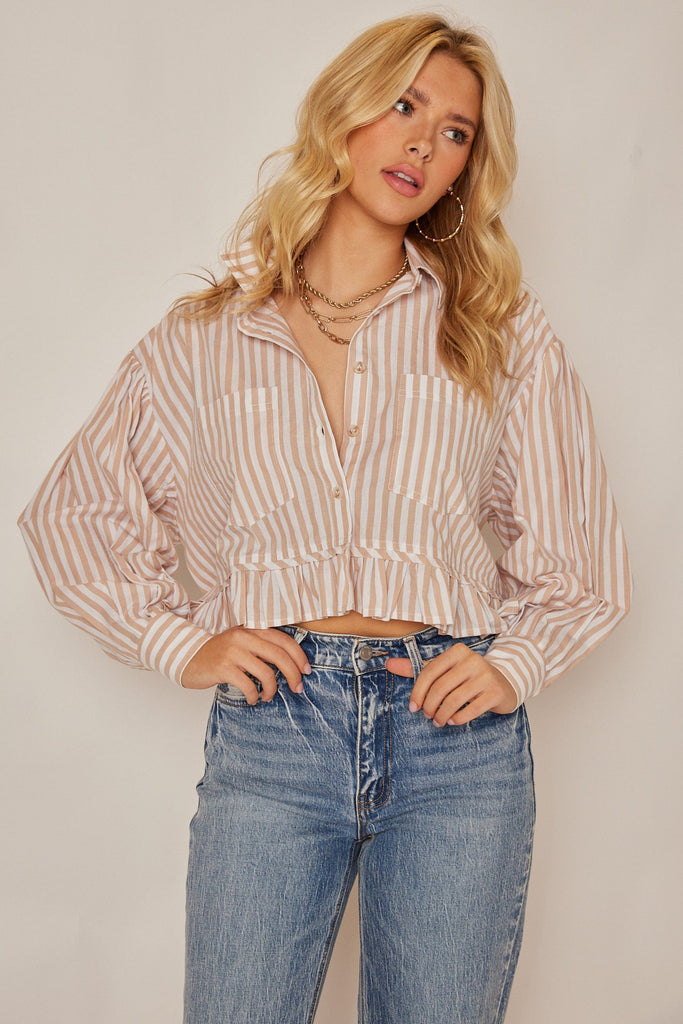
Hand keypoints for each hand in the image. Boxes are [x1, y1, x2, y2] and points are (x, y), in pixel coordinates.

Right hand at [181, 626, 310, 702]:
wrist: (189, 657)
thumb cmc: (220, 654)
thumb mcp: (242, 643)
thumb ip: (262, 647)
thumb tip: (291, 664)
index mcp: (252, 629)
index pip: (283, 640)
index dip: (299, 656)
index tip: (306, 671)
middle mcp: (243, 637)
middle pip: (279, 655)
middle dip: (293, 674)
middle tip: (297, 688)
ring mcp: (233, 651)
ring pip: (266, 672)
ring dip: (272, 689)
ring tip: (268, 696)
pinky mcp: (223, 667)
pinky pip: (248, 684)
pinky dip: (255, 695)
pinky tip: (254, 699)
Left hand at [385, 644, 516, 725]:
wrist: (503, 683)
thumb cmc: (468, 677)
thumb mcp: (443, 669)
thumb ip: (416, 667)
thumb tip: (389, 664)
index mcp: (457, 651)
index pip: (429, 671)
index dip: (418, 691)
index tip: (413, 706)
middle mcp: (472, 660)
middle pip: (440, 687)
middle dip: (430, 705)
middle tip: (427, 715)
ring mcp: (486, 676)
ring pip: (455, 700)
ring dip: (442, 714)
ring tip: (438, 721)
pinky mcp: (495, 692)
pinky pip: (471, 710)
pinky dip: (458, 718)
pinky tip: (452, 721)